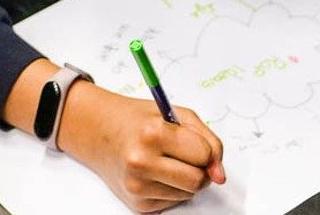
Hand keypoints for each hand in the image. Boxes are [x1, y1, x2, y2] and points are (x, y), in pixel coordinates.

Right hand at [58, 83, 224, 212]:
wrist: (100, 132)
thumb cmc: (140, 120)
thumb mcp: (175, 114)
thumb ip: (206, 140)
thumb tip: (219, 175)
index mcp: (153, 134)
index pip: (203, 154)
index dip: (205, 149)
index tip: (194, 141)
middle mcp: (142, 162)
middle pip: (198, 180)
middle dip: (200, 168)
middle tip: (185, 153)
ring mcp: (138, 187)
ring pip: (188, 193)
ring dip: (185, 178)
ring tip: (165, 159)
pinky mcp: (138, 204)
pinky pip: (174, 201)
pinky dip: (171, 187)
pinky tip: (155, 171)